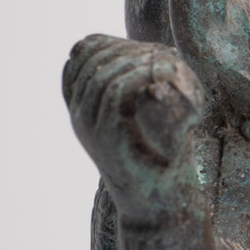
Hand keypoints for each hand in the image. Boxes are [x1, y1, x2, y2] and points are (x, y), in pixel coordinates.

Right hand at [62, 34, 205, 222]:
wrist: (161, 207)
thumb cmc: (160, 160)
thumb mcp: (143, 119)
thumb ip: (137, 91)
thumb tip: (152, 53)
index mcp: (83, 109)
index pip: (80, 57)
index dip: (110, 41)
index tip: (143, 46)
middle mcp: (81, 117)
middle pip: (93, 61)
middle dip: (128, 47)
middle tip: (162, 53)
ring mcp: (92, 128)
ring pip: (105, 74)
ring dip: (139, 60)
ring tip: (169, 62)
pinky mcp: (109, 137)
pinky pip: (117, 92)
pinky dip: (142, 76)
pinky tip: (165, 75)